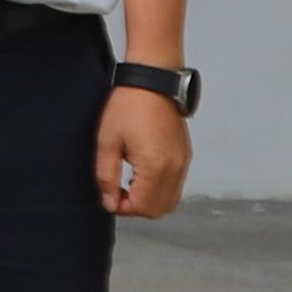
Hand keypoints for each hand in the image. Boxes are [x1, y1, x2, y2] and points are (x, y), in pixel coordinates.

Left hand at [98, 87, 191, 221]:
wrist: (152, 82)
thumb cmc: (129, 106)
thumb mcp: (107, 142)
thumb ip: (106, 177)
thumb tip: (109, 202)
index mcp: (155, 166)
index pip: (143, 207)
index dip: (123, 208)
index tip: (109, 198)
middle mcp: (175, 168)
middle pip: (159, 210)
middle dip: (137, 208)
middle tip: (118, 192)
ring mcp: (183, 162)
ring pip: (171, 200)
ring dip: (150, 200)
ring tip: (129, 184)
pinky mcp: (185, 155)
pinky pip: (176, 185)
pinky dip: (160, 189)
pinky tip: (142, 174)